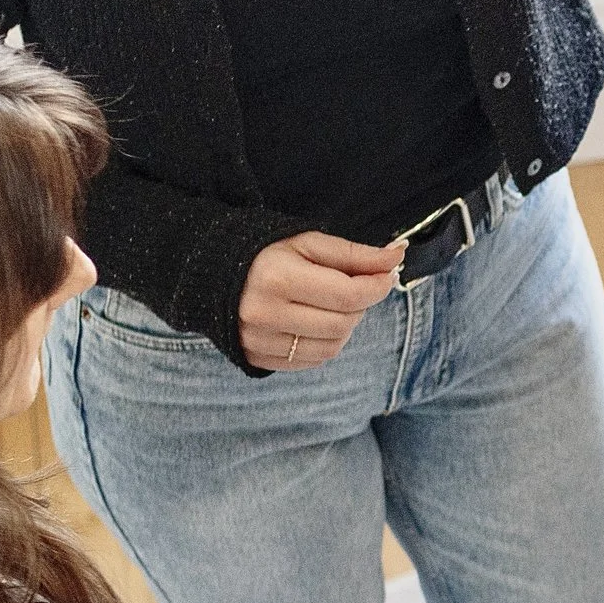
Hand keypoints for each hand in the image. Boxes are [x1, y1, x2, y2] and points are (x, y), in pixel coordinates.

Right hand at [240, 232, 401, 370]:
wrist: (207, 271)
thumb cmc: (263, 252)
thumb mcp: (307, 242)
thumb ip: (354, 253)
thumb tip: (396, 257)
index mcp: (277, 278)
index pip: (348, 295)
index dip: (377, 286)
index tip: (386, 275)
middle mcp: (265, 314)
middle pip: (343, 323)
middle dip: (359, 305)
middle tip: (351, 286)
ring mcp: (259, 340)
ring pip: (332, 346)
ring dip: (345, 326)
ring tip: (330, 303)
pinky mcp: (257, 358)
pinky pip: (312, 360)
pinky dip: (325, 343)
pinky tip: (313, 321)